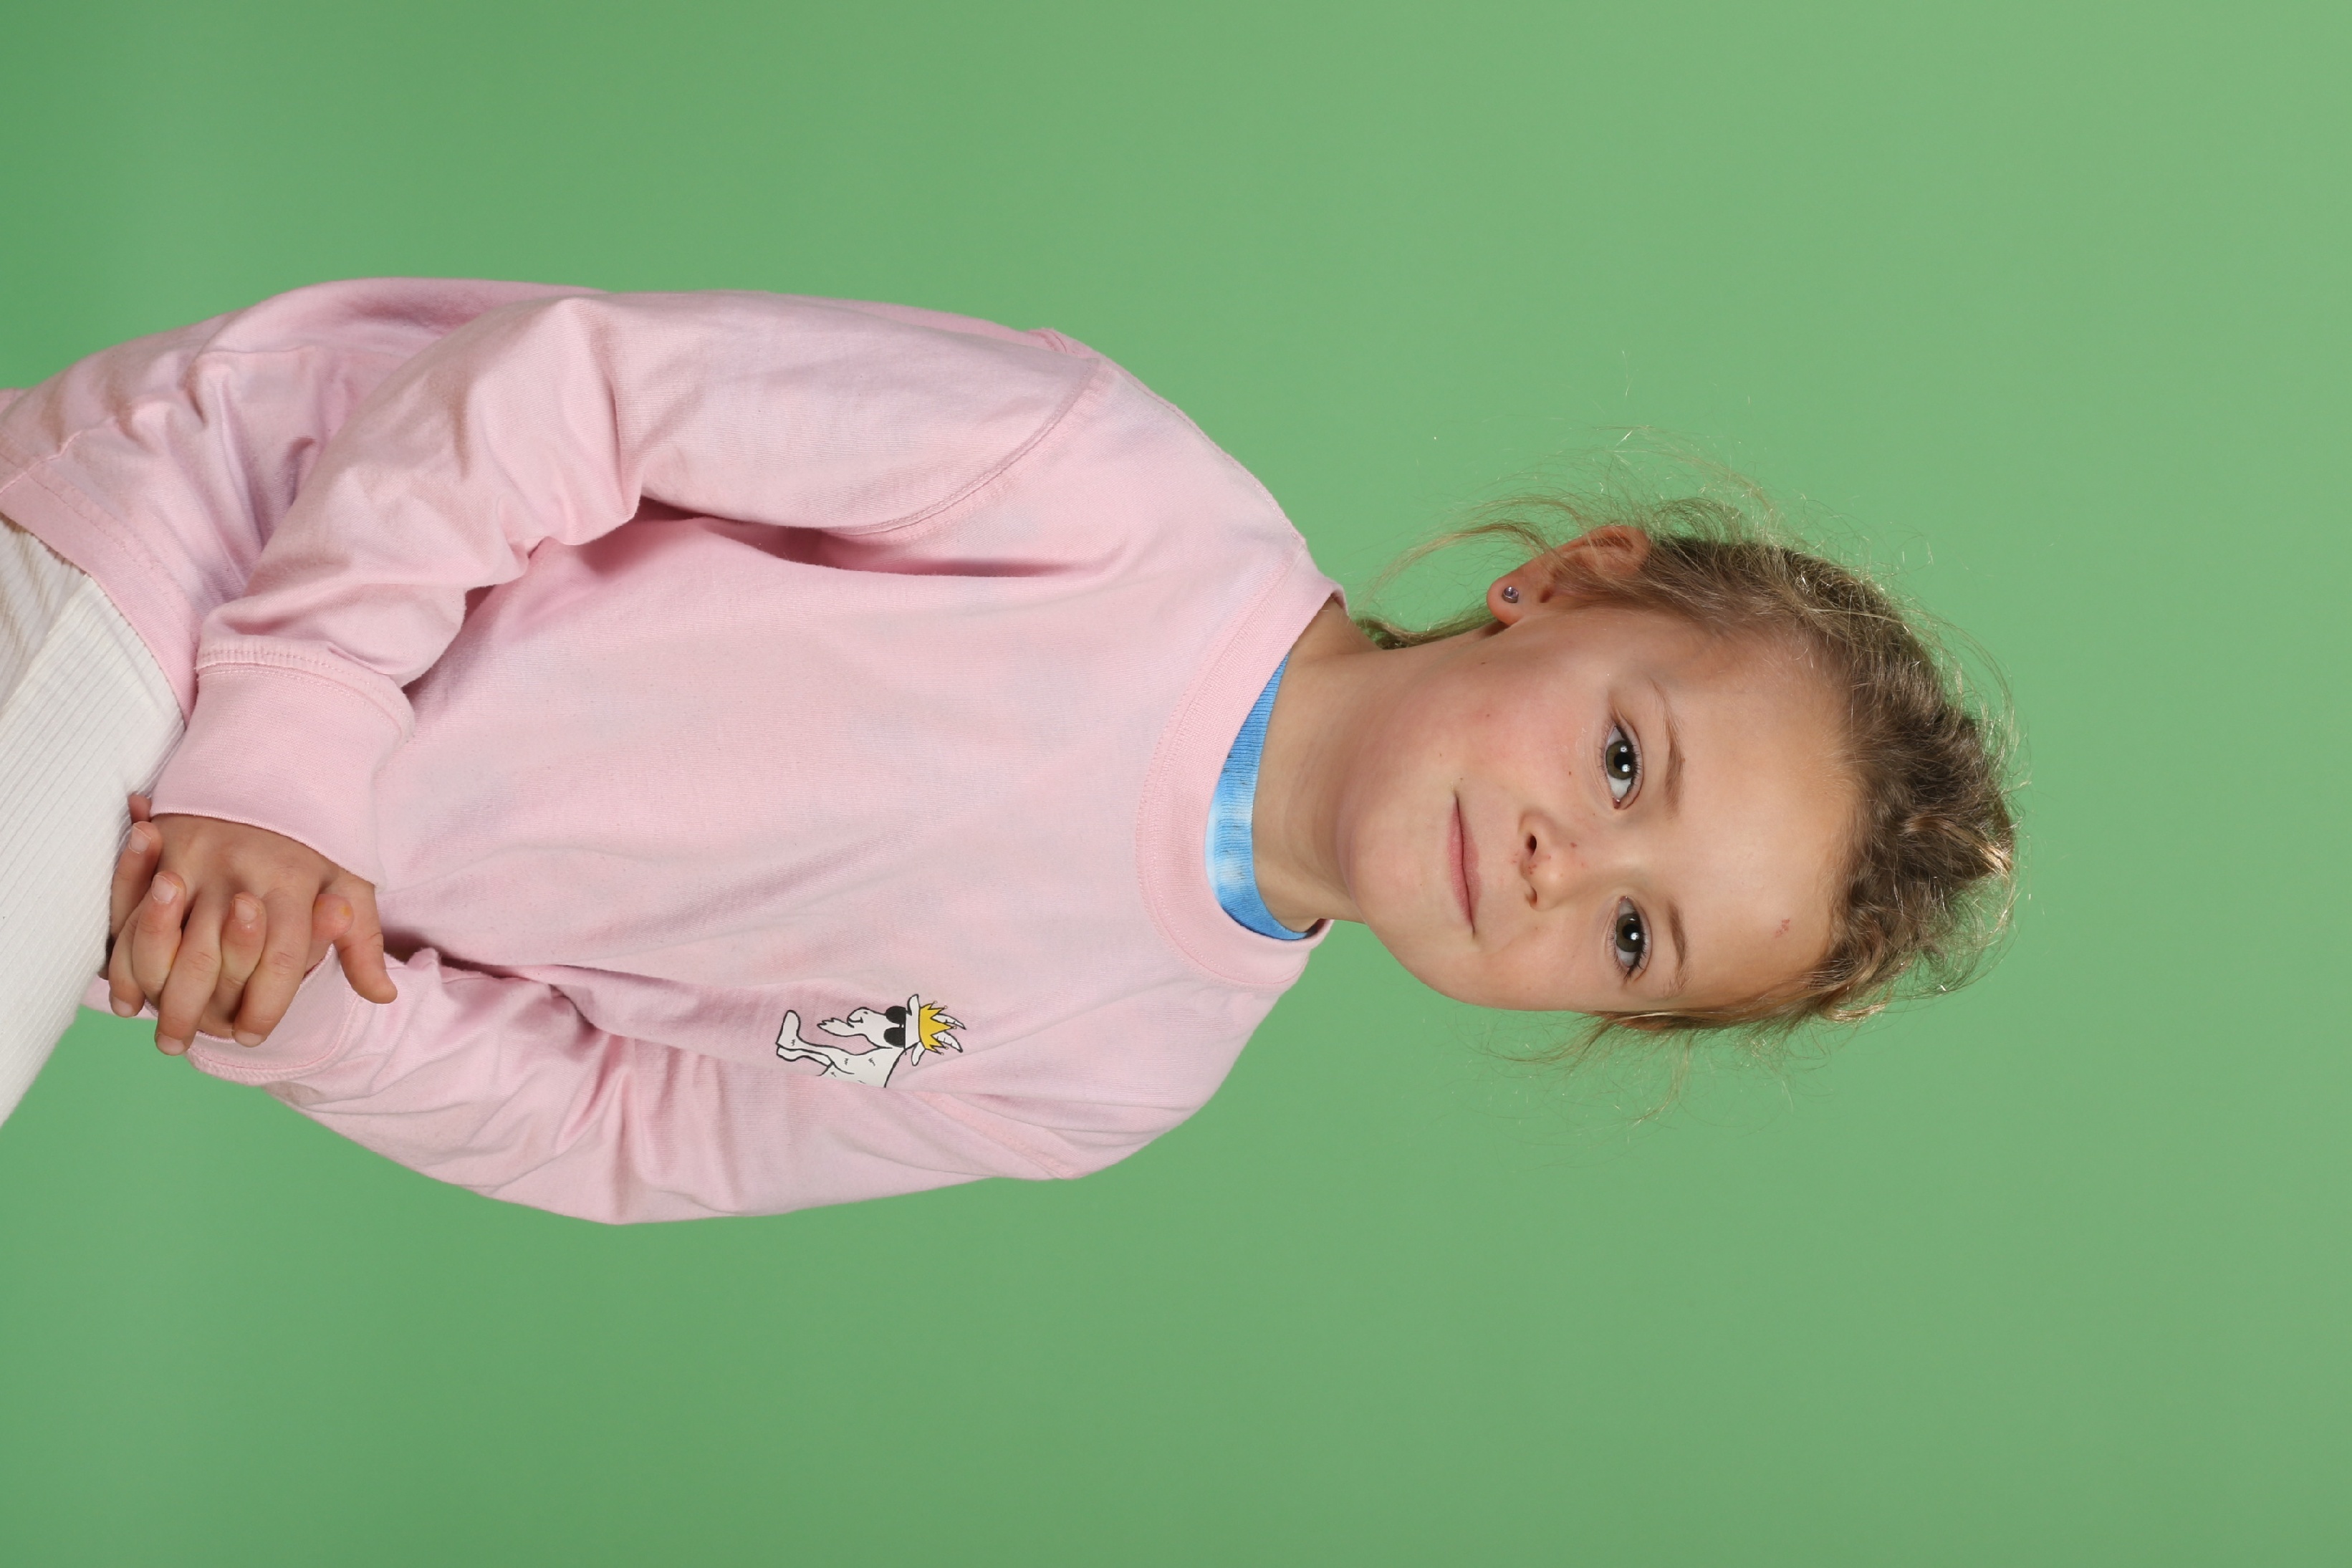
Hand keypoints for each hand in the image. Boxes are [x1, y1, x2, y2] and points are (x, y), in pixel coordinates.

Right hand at [106, 797, 397, 1054]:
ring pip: (161, 938)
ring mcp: (196, 856)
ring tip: (153, 1031)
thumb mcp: (351, 876)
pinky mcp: (163, 843)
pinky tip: (123, 994)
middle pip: (207, 957)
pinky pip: (130, 908)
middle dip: (193, 1011)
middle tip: (184, 1048)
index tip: (253, 1035)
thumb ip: (361, 940)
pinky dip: (123, 954)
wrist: (279, 752)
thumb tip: (383, 996)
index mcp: (293, 881)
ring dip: (151, 991)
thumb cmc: (321, 828)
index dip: (265, 1005)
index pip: (278, 960)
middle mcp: (240, 870)